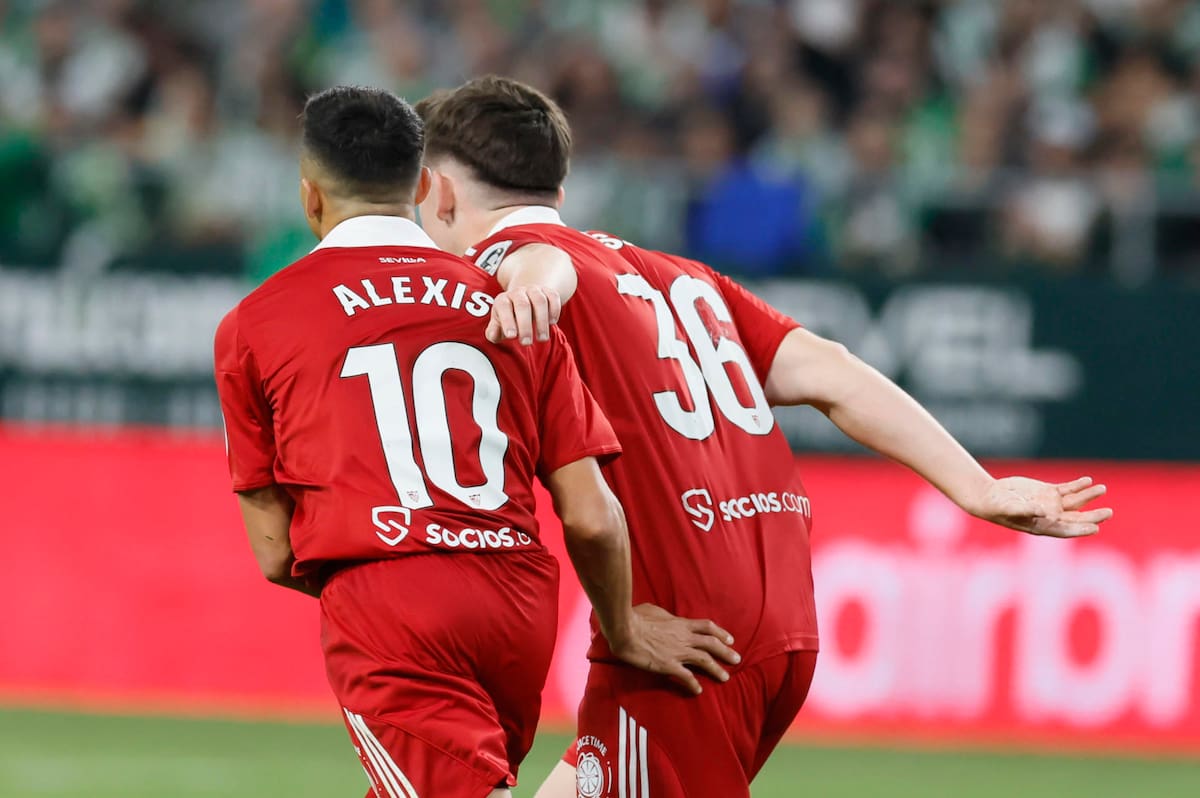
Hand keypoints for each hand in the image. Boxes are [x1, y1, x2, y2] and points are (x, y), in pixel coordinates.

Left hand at [486, 285, 560, 344]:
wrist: (525, 299)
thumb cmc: (509, 317)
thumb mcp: (499, 324)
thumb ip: (493, 331)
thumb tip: (493, 335)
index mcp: (503, 300)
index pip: (504, 307)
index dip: (507, 321)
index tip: (511, 336)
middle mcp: (518, 293)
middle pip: (523, 305)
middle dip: (525, 325)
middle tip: (526, 342)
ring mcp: (534, 290)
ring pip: (540, 301)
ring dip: (542, 321)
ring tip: (542, 338)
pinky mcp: (548, 291)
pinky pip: (553, 297)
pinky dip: (554, 310)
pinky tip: (552, 323)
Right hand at [608, 604, 740, 694]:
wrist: (625, 630)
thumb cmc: (635, 617)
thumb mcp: (653, 609)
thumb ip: (663, 615)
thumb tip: (664, 616)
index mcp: (680, 623)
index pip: (706, 627)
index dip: (720, 633)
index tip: (730, 639)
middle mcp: (684, 638)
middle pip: (711, 644)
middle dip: (726, 652)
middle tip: (737, 659)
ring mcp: (677, 652)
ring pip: (704, 660)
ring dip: (716, 669)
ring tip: (726, 677)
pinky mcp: (668, 665)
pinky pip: (686, 676)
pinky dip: (693, 684)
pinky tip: (698, 691)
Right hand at [971, 475, 1111, 537]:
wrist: (990, 497)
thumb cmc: (997, 508)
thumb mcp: (1009, 509)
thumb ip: (1026, 510)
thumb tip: (1044, 511)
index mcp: (1043, 526)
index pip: (1067, 530)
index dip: (1081, 530)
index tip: (1095, 528)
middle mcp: (1051, 517)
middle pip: (1077, 517)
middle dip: (1093, 516)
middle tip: (1108, 512)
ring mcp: (1050, 503)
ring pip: (1075, 501)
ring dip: (1089, 495)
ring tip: (1102, 488)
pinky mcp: (1047, 491)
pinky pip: (1067, 489)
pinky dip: (1077, 485)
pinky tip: (1088, 480)